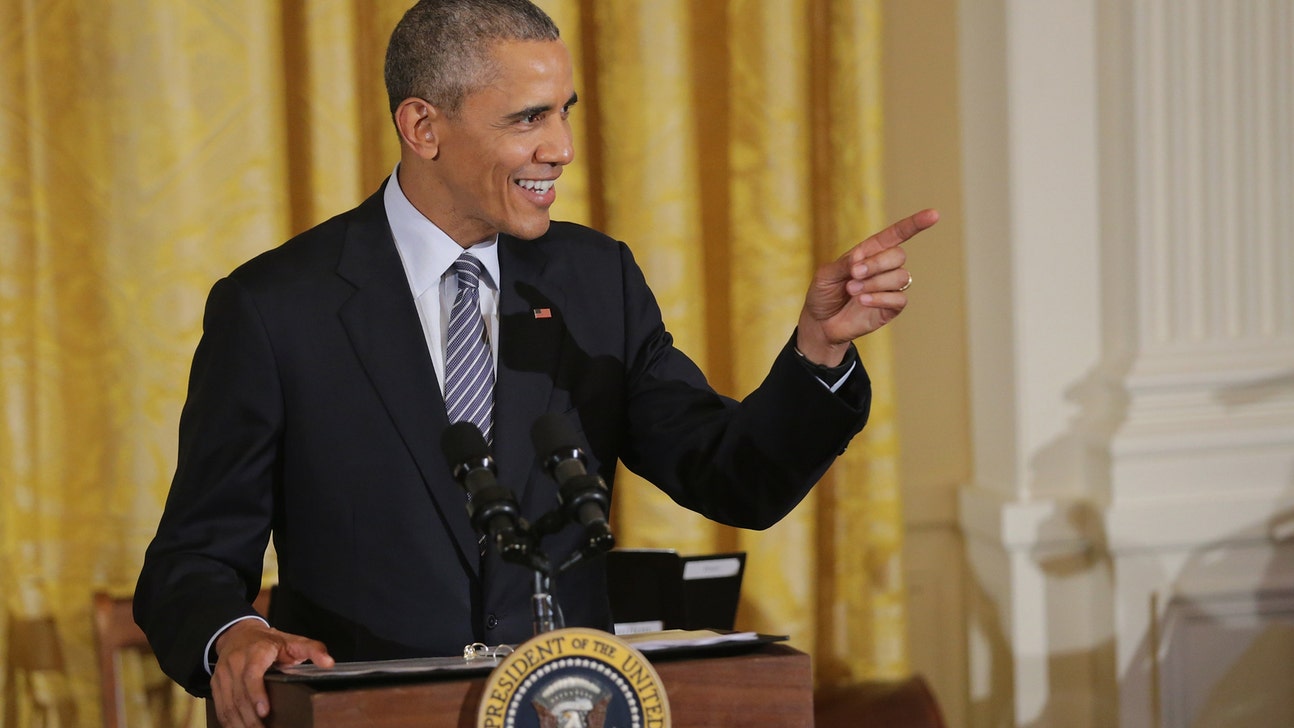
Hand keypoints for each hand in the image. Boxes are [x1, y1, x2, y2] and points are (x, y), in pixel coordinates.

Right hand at [211, 619, 333, 726]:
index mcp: (256, 651)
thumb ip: (313, 649)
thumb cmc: (270, 642)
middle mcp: (235, 662)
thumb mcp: (293, 641)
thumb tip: (329, 663)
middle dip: (251, 718)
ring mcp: (223, 674)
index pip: (252, 674)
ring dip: (240, 724)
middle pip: (239, 695)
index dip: (256, 694)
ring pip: (228, 704)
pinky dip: (229, 722)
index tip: (264, 712)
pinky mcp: (216, 684)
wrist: (239, 634)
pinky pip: (220, 707)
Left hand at [796, 209, 938, 364]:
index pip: (897, 234)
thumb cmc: (823, 294)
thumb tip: (861, 257)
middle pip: (899, 255)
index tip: (934, 215)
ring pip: (901, 276)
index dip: (915, 224)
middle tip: (854, 273)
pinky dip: (879, 298)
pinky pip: (899, 298)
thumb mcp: (825, 275)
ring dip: (875, 282)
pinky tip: (862, 301)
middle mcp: (884, 267)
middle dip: (877, 263)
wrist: (821, 323)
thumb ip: (844, 264)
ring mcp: (890, 288)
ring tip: (852, 290)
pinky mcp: (891, 308)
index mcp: (870, 252)